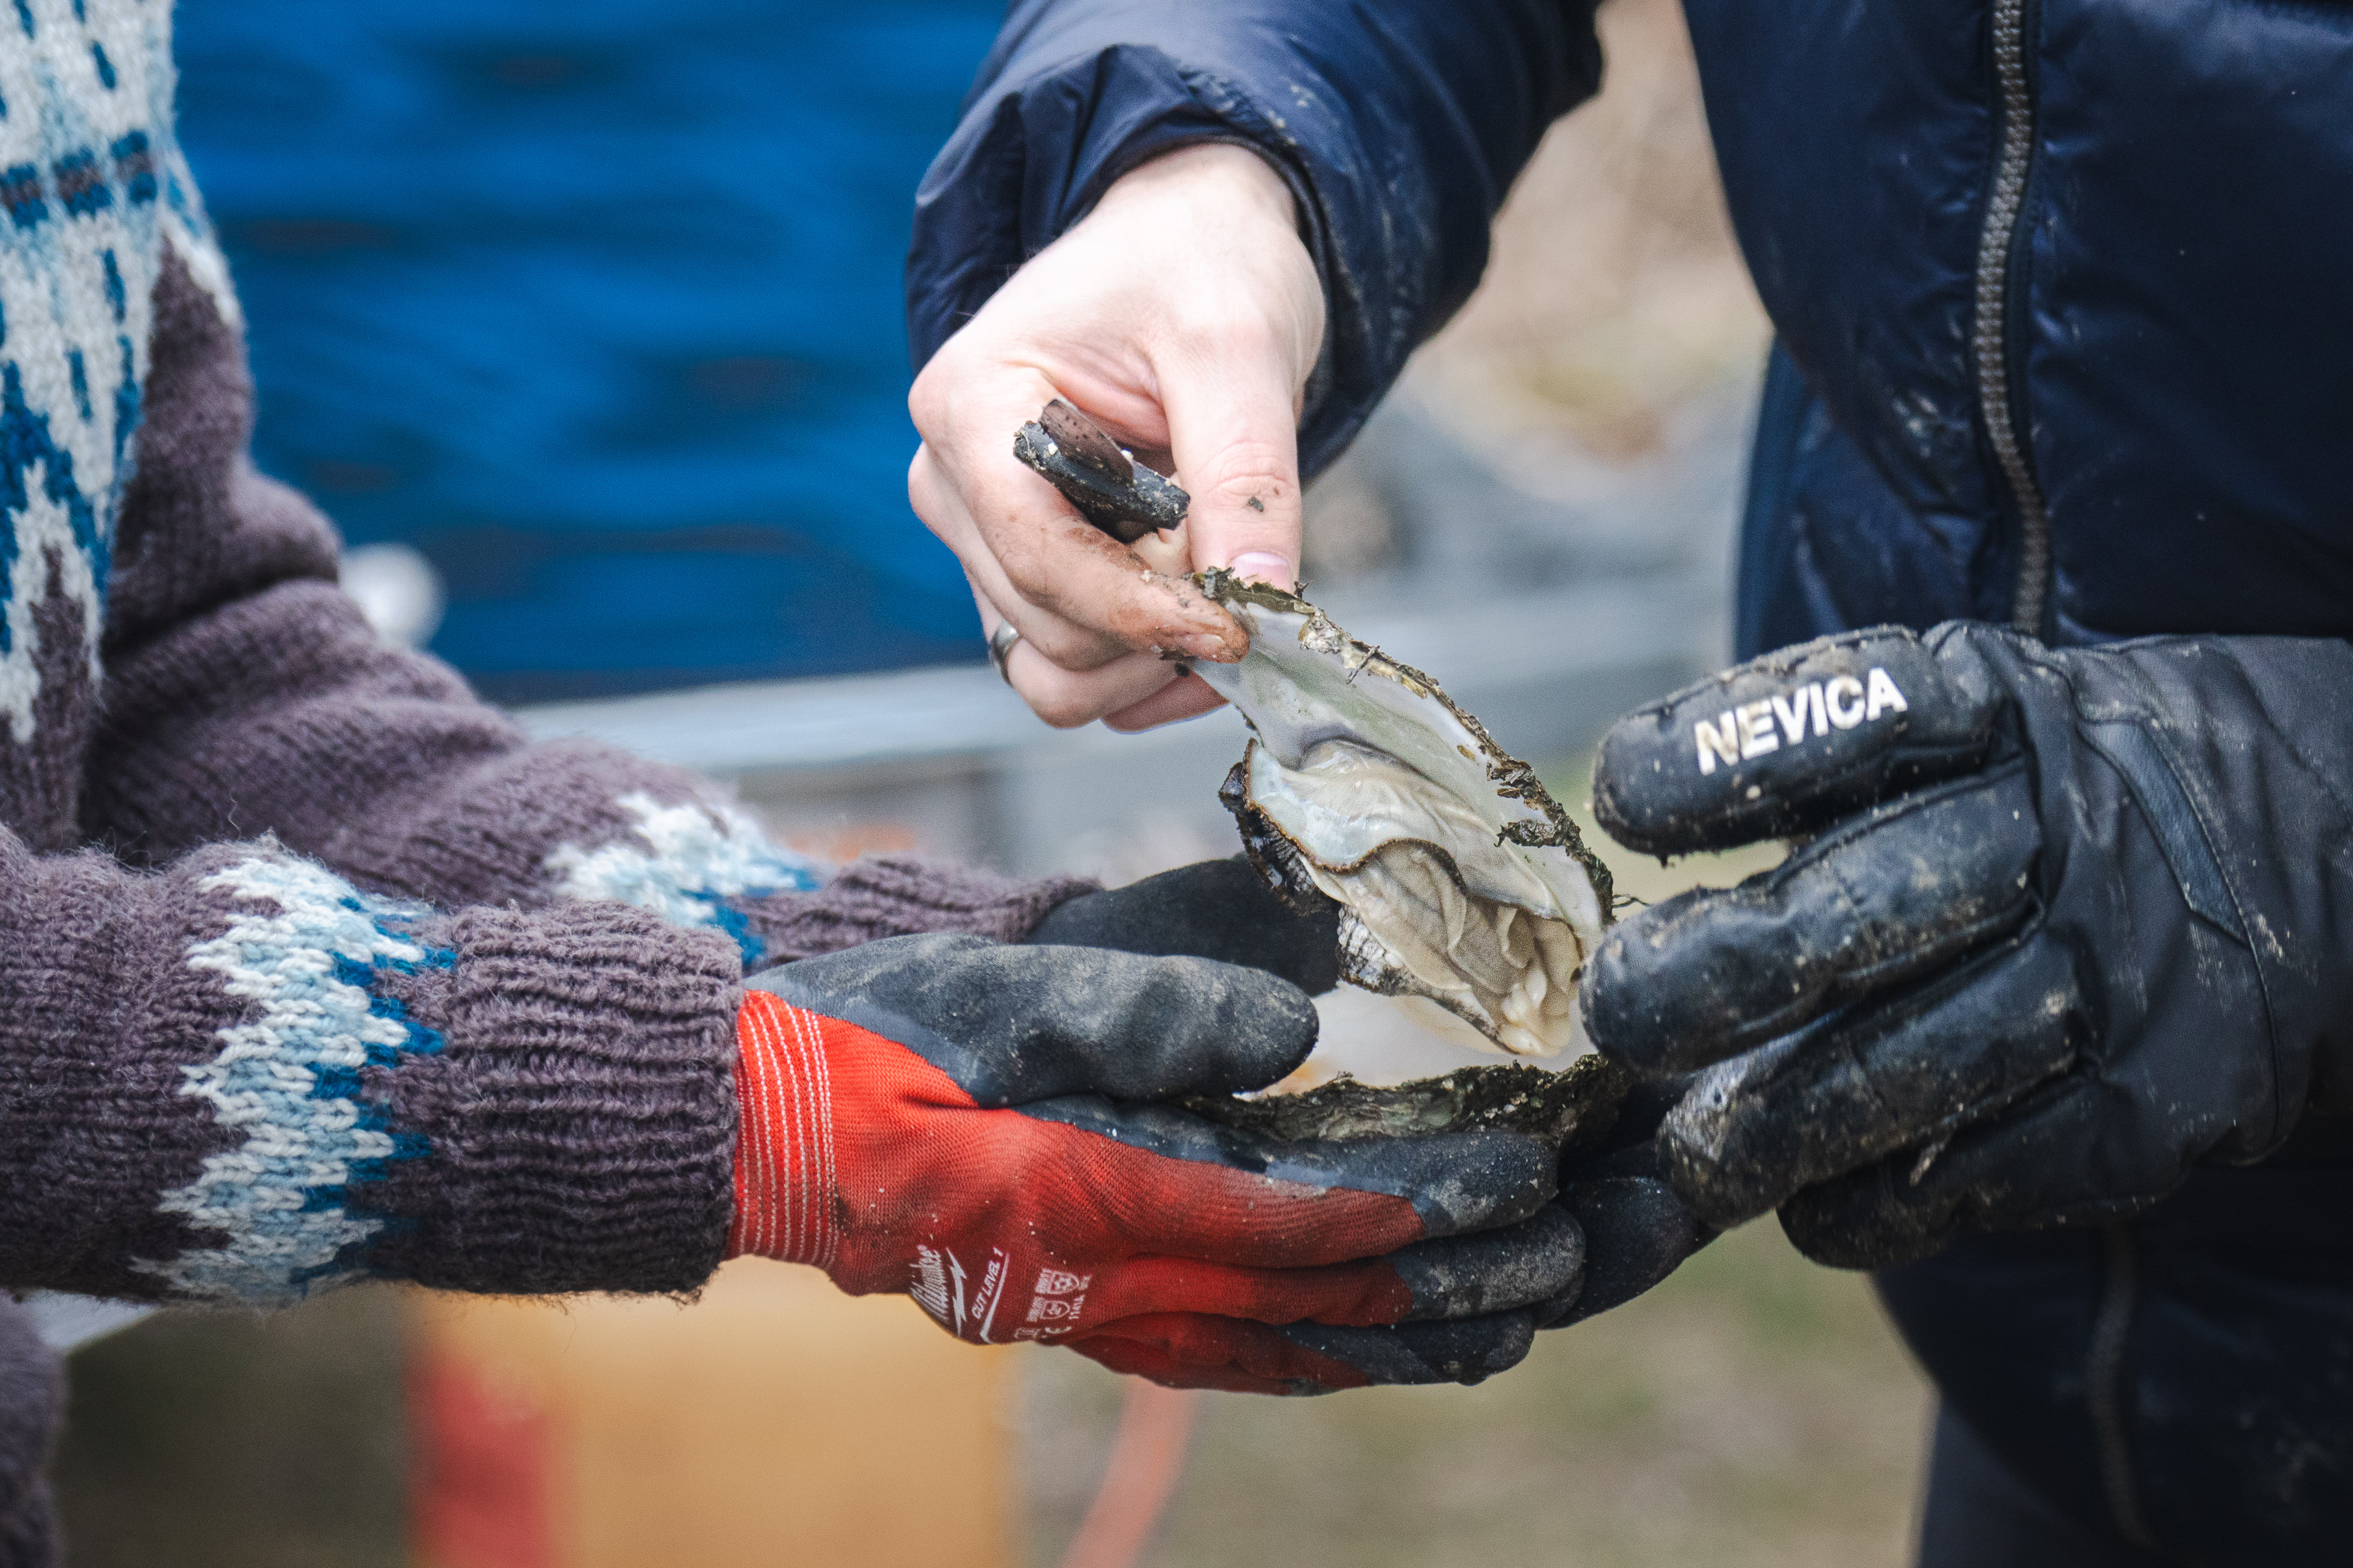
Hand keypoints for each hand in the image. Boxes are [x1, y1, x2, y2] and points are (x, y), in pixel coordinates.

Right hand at [731, 932, 1574, 1392]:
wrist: (777, 1124)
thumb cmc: (888, 1040)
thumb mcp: (1005, 995)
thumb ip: (1143, 1013)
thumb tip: (1293, 1026)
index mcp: (1089, 1199)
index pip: (1286, 1221)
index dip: (1412, 1208)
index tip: (1519, 1178)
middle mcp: (1110, 1280)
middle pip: (1315, 1302)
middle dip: (1452, 1282)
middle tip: (1574, 1250)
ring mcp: (1106, 1310)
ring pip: (1293, 1345)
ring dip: (1417, 1335)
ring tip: (1534, 1311)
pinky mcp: (1101, 1310)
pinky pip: (1241, 1356)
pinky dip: (1336, 1355)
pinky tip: (1404, 1347)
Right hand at [907, 144, 1322, 731]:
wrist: (1187, 243)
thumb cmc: (1197, 268)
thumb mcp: (1239, 346)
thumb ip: (1246, 472)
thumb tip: (1261, 598)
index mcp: (972, 404)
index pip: (1037, 553)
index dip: (1142, 607)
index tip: (1242, 622)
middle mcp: (952, 478)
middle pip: (1048, 626)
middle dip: (1161, 623)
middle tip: (1248, 567)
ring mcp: (980, 532)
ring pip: (1054, 667)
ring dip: (1153, 661)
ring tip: (1230, 590)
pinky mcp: (1024, 568)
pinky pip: (1069, 670)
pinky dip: (1144, 672)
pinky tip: (1207, 619)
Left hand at [1581, 623, 2352, 1270]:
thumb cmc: (2087, 791)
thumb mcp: (1995, 717)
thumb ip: (1840, 782)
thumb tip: (1624, 908)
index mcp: (2005, 707)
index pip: (1855, 710)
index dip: (1726, 754)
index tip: (1621, 798)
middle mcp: (2065, 828)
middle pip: (1863, 906)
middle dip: (1721, 970)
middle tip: (1617, 1017)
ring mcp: (2124, 969)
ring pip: (1915, 1064)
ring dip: (1779, 1124)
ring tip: (1693, 1153)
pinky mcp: (2169, 1101)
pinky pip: (1994, 1170)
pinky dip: (1880, 1203)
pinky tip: (1813, 1205)